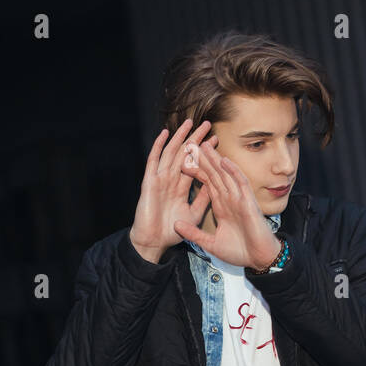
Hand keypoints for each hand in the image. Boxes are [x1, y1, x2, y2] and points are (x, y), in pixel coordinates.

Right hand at [129, 118, 218, 263]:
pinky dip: (158, 146)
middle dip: (195, 139)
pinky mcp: (150, 182)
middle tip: (207, 124)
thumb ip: (203, 199)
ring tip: (189, 123)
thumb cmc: (171, 232)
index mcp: (180, 187)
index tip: (216, 140)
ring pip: (171, 153)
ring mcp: (159, 179)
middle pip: (184, 154)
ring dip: (180, 137)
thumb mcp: (194, 214)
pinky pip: (153, 161)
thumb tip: (214, 184)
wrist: (153, 243)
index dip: (204, 152)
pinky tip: (165, 133)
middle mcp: (170, 180)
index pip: (195, 164)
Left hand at [173, 142, 280, 269]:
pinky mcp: (249, 203)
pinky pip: (241, 183)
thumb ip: (193, 233)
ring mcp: (240, 199)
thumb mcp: (210, 243)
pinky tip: (224, 160)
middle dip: (203, 160)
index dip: (195, 172)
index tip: (181, 161)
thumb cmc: (239, 252)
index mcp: (221, 206)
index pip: (207, 184)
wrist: (258, 260)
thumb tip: (175, 225)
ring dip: (215, 160)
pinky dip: (233, 171)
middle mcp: (230, 199)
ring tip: (204, 145)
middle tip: (190, 144)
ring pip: (226, 175)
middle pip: (214, 175)